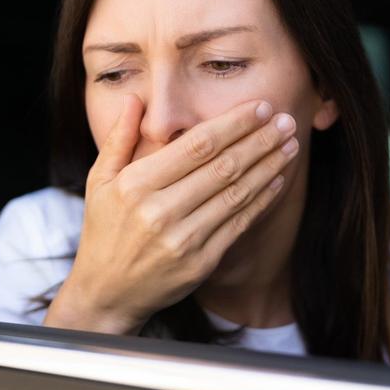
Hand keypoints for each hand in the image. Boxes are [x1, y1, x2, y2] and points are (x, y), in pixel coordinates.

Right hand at [44, 96, 298, 334]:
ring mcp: (182, 240)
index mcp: (136, 184)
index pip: (196, 145)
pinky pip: (239, 224)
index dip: (233, 124)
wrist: (107, 292)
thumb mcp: (99, 180)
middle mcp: (160, 211)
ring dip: (268, 166)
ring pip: (237, 194)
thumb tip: (135, 98)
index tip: (259, 107)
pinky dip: (262, 200)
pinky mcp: (200, 262)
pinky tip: (277, 180)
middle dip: (260, 140)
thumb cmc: (104, 229)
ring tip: (290, 145)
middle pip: (223, 167)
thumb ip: (119, 137)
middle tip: (285, 120)